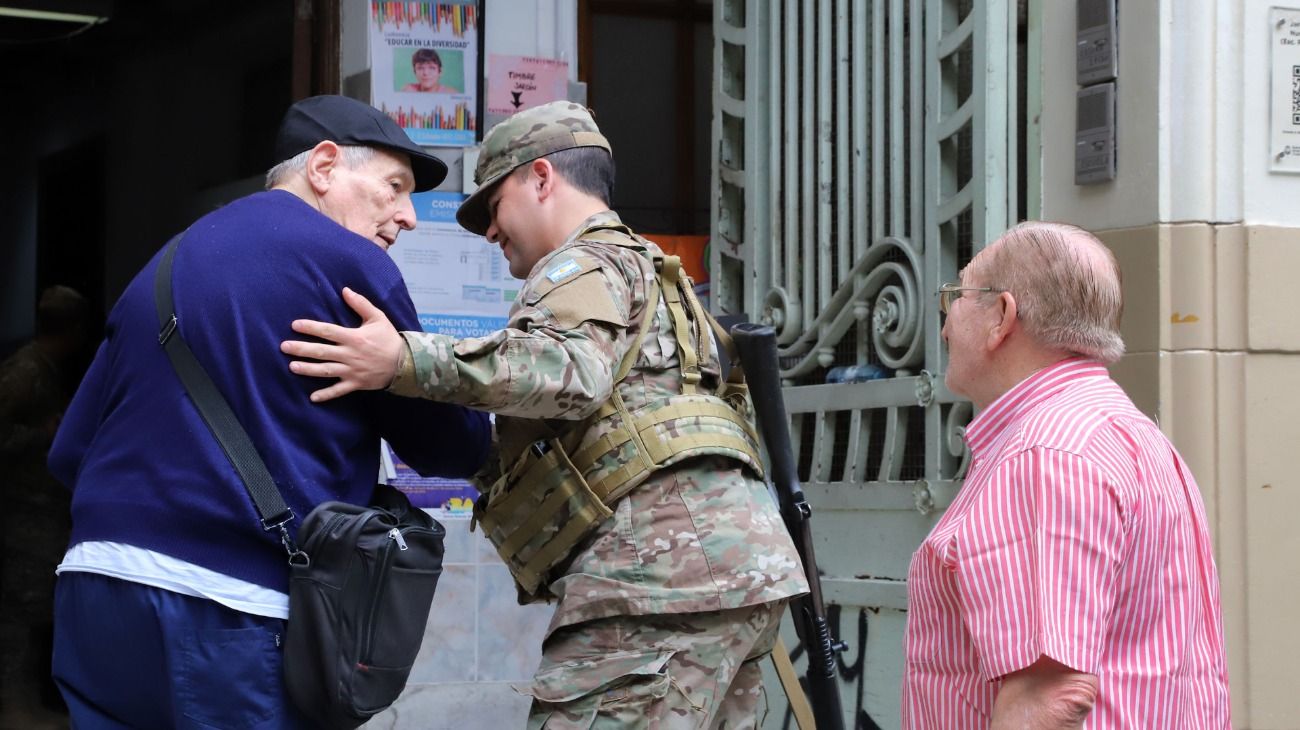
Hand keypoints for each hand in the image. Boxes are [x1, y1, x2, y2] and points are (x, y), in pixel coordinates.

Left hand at [281, 287, 404, 402]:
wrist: (405, 363)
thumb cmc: (389, 339)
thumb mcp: (378, 317)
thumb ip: (361, 304)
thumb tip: (344, 290)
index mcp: (354, 337)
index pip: (327, 331)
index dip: (310, 328)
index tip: (295, 325)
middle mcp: (350, 354)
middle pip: (321, 351)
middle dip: (301, 349)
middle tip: (284, 347)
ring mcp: (352, 371)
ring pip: (326, 370)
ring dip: (308, 369)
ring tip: (292, 367)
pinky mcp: (356, 383)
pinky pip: (339, 390)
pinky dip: (326, 395)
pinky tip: (312, 397)